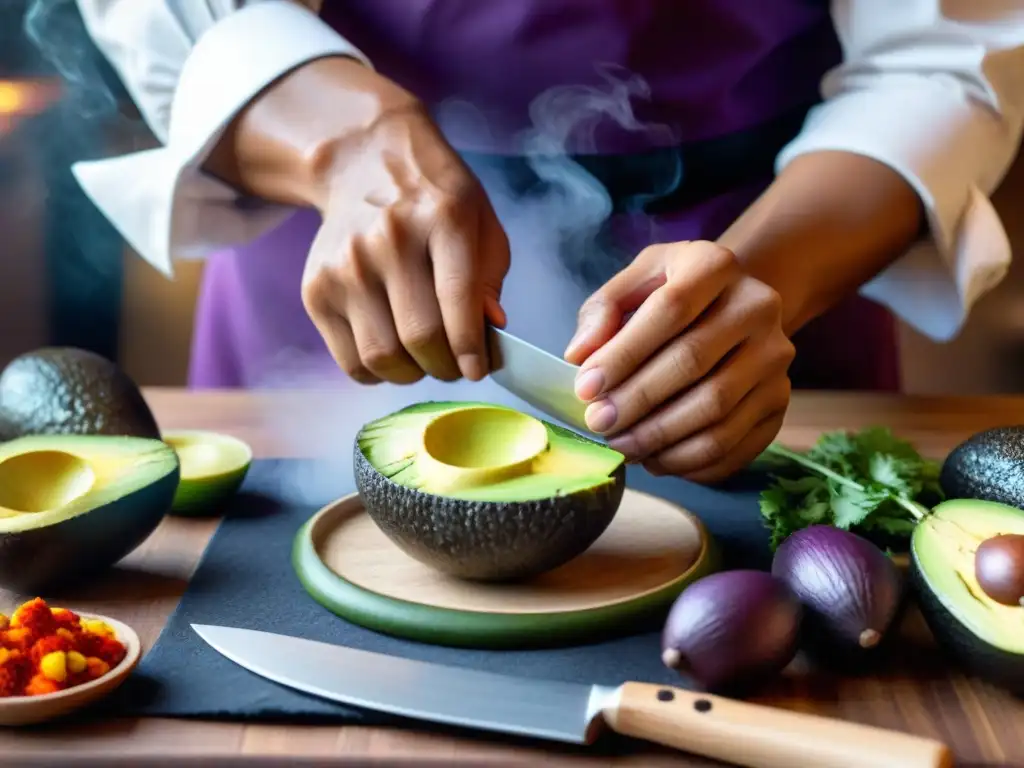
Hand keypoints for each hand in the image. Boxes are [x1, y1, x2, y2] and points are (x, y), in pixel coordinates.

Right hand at [300, 102, 509, 384]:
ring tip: (424, 360)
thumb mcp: (480, 224)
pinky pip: (350, 360)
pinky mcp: (316, 289)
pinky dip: (376, 372)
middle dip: (447, 367)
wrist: (364, 163)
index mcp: (444, 219)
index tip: (478, 370)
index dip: (471, 349)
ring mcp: (346, 265)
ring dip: (411, 374)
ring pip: (382, 356)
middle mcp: (390, 240)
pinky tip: (392, 352)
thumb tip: (490, 333)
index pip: (457, 300)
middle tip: (456, 366)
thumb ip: (489, 282)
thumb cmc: (435, 202)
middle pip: (420, 337)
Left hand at [563, 241, 794, 483]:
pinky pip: (735, 443)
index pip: (669, 310)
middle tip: (598, 425)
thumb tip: (580, 356)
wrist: (736, 308)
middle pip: (693, 362)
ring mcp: (775, 357)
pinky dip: (690, 461)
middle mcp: (757, 307)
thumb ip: (603, 310)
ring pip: (716, 410)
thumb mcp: (636, 281)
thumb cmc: (674, 295)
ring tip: (622, 446)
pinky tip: (656, 459)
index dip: (624, 354)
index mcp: (715, 266)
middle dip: (637, 401)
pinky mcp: (781, 402)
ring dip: (660, 437)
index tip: (586, 388)